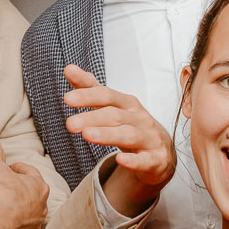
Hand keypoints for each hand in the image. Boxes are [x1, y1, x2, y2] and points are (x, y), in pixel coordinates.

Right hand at [0, 139, 49, 228]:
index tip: (10, 169)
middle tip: (7, 191)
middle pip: (33, 198)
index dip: (18, 170)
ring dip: (19, 215)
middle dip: (21, 194)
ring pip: (29, 219)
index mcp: (39, 187)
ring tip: (4, 212)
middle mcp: (42, 208)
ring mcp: (34, 227)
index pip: (31, 175)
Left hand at [63, 65, 174, 213]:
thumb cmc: (131, 124)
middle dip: (92, 118)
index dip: (88, 96)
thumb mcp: (112, 106)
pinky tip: (120, 159)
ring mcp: (149, 138)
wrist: (161, 151)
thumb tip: (69, 68)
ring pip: (128, 135)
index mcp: (127, 104)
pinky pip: (144, 160)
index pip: (107, 95)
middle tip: (70, 124)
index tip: (67, 98)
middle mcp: (139, 118)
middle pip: (114, 115)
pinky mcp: (155, 159)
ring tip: (87, 135)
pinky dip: (133, 160)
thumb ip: (90, 88)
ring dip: (108, 134)